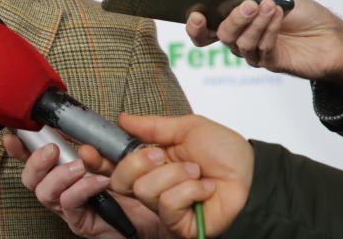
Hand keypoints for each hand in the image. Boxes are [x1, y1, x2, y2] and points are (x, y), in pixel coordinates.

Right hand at [3, 133, 172, 238]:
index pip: (46, 157)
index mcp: (87, 167)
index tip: (16, 133)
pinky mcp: (89, 226)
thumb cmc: (180, 184)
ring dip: (57, 175)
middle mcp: (77, 189)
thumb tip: (121, 118)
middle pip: (34, 177)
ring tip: (79, 165)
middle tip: (51, 147)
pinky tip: (97, 180)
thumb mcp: (162, 149)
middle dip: (35, 160)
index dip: (26, 146)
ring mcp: (81, 209)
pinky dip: (81, 190)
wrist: (202, 210)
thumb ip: (142, 132)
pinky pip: (71, 209)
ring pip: (45, 194)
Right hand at [109, 114, 252, 238]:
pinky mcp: (177, 222)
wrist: (253, 176)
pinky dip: (189, 189)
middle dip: (140, 162)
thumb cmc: (226, 153)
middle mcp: (152, 184)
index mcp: (150, 162)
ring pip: (145, 189)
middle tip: (162, 155)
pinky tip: (204, 188)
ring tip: (196, 172)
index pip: (114, 163)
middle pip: (121, 179)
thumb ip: (151, 126)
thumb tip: (123, 119)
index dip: (97, 159)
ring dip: (175, 174)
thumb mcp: (186, 128)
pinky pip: (167, 203)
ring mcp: (164, 206)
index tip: (88, 149)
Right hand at [185, 0, 342, 99]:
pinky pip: (262, 49)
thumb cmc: (307, 16)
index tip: (196, 14)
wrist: (335, 36)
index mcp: (238, 24)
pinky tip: (278, 16)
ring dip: (256, 23)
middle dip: (234, 18)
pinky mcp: (272, 63)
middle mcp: (242, 40)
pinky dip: (269, 31)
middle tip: (249, 5)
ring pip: (241, 43)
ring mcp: (256, 53)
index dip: (196, 26)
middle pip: (223, 35)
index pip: (207, 30)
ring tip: (270, 6)